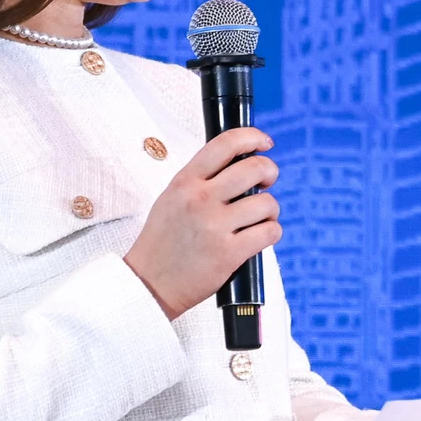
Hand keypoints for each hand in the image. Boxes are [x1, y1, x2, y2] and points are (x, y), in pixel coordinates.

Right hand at [123, 127, 280, 319]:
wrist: (149, 282)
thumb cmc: (162, 241)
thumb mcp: (171, 198)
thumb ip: (200, 179)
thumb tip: (239, 163)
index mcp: (185, 181)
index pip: (225, 144)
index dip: (252, 137)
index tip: (264, 143)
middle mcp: (200, 199)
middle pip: (254, 168)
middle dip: (269, 172)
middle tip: (267, 182)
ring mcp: (215, 226)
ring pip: (267, 203)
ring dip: (270, 209)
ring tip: (259, 217)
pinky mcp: (228, 253)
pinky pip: (269, 232)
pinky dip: (271, 232)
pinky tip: (260, 236)